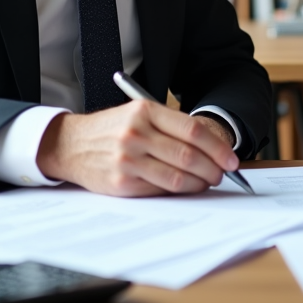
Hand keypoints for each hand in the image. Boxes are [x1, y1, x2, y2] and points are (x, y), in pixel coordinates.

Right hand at [35, 100, 239, 195]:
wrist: (71, 145)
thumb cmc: (112, 129)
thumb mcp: (137, 114)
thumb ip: (170, 126)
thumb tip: (210, 148)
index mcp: (145, 111)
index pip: (193, 130)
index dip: (218, 147)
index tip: (231, 158)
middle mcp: (136, 134)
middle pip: (189, 155)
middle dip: (213, 168)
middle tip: (223, 174)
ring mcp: (128, 159)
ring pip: (178, 176)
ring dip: (200, 182)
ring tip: (208, 182)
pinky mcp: (122, 183)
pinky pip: (161, 190)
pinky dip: (180, 191)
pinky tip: (186, 188)